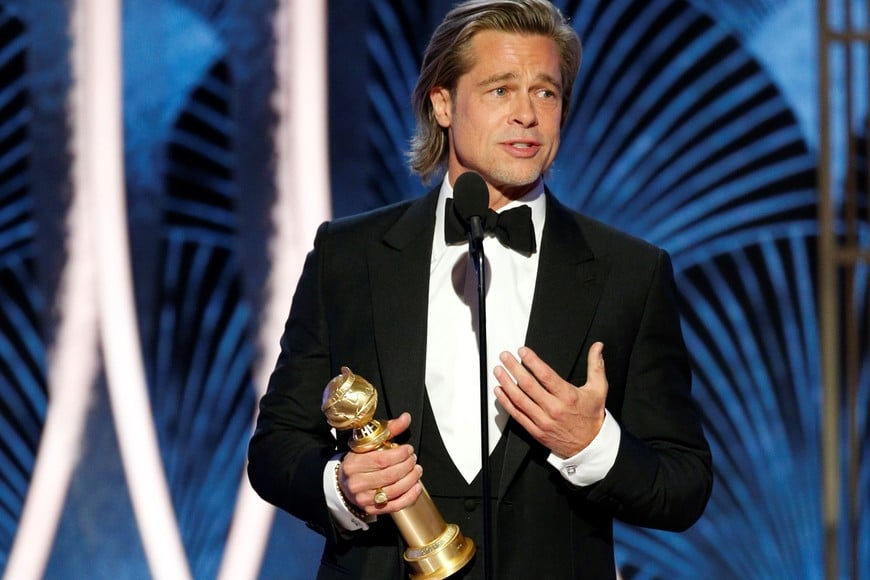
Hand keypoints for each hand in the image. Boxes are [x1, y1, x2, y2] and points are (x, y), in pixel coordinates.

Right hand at [337, 412, 422, 514]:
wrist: (344, 483)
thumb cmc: (359, 461)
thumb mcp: (369, 443)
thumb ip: (389, 430)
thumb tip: (406, 417)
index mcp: (353, 464)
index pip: (381, 459)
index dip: (400, 454)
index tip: (408, 449)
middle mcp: (357, 482)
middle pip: (390, 475)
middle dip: (408, 466)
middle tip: (413, 459)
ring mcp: (364, 498)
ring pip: (395, 490)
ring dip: (411, 479)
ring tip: (417, 470)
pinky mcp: (372, 509)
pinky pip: (396, 505)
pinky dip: (410, 496)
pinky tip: (416, 486)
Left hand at [493, 342, 607, 457]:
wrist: (590, 445)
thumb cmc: (592, 416)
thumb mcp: (599, 389)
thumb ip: (596, 366)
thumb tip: (597, 347)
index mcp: (568, 396)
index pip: (545, 375)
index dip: (532, 361)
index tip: (522, 351)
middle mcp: (554, 408)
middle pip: (528, 385)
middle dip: (513, 368)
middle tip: (505, 357)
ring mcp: (543, 421)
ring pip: (519, 399)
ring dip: (506, 383)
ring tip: (498, 371)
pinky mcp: (536, 431)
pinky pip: (517, 415)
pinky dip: (506, 402)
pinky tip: (499, 392)